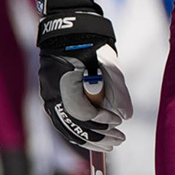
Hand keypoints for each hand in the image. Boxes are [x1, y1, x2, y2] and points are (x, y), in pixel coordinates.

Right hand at [32, 0, 129, 150]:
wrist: (68, 30)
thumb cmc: (91, 44)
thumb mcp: (109, 63)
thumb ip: (118, 90)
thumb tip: (126, 116)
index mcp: (65, 81)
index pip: (83, 111)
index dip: (102, 120)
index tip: (119, 122)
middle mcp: (52, 91)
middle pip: (73, 124)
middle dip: (97, 136)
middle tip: (118, 140)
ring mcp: (48, 95)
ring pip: (66, 126)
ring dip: (87, 138)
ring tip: (108, 144)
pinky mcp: (51, 97)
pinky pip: (62, 121)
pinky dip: (77, 131)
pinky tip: (92, 138)